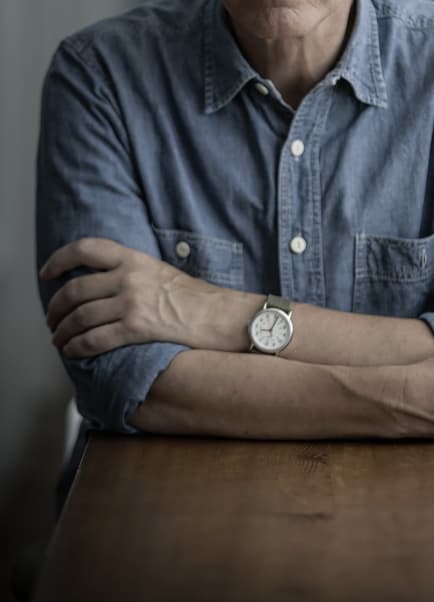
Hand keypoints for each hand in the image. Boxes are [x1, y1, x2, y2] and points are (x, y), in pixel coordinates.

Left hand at [41, 238, 225, 357]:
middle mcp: (129, 277)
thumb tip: (97, 286)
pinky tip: (73, 352)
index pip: (85, 249)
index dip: (59, 260)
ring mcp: (132, 302)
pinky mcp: (137, 328)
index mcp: (133, 258)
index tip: (47, 273)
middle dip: (55, 308)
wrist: (219, 315)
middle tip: (51, 319)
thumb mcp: (157, 271)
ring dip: (63, 332)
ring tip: (59, 339)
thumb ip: (128, 272)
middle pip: (75, 289)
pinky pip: (94, 339)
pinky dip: (77, 347)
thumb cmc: (194, 298)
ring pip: (80, 317)